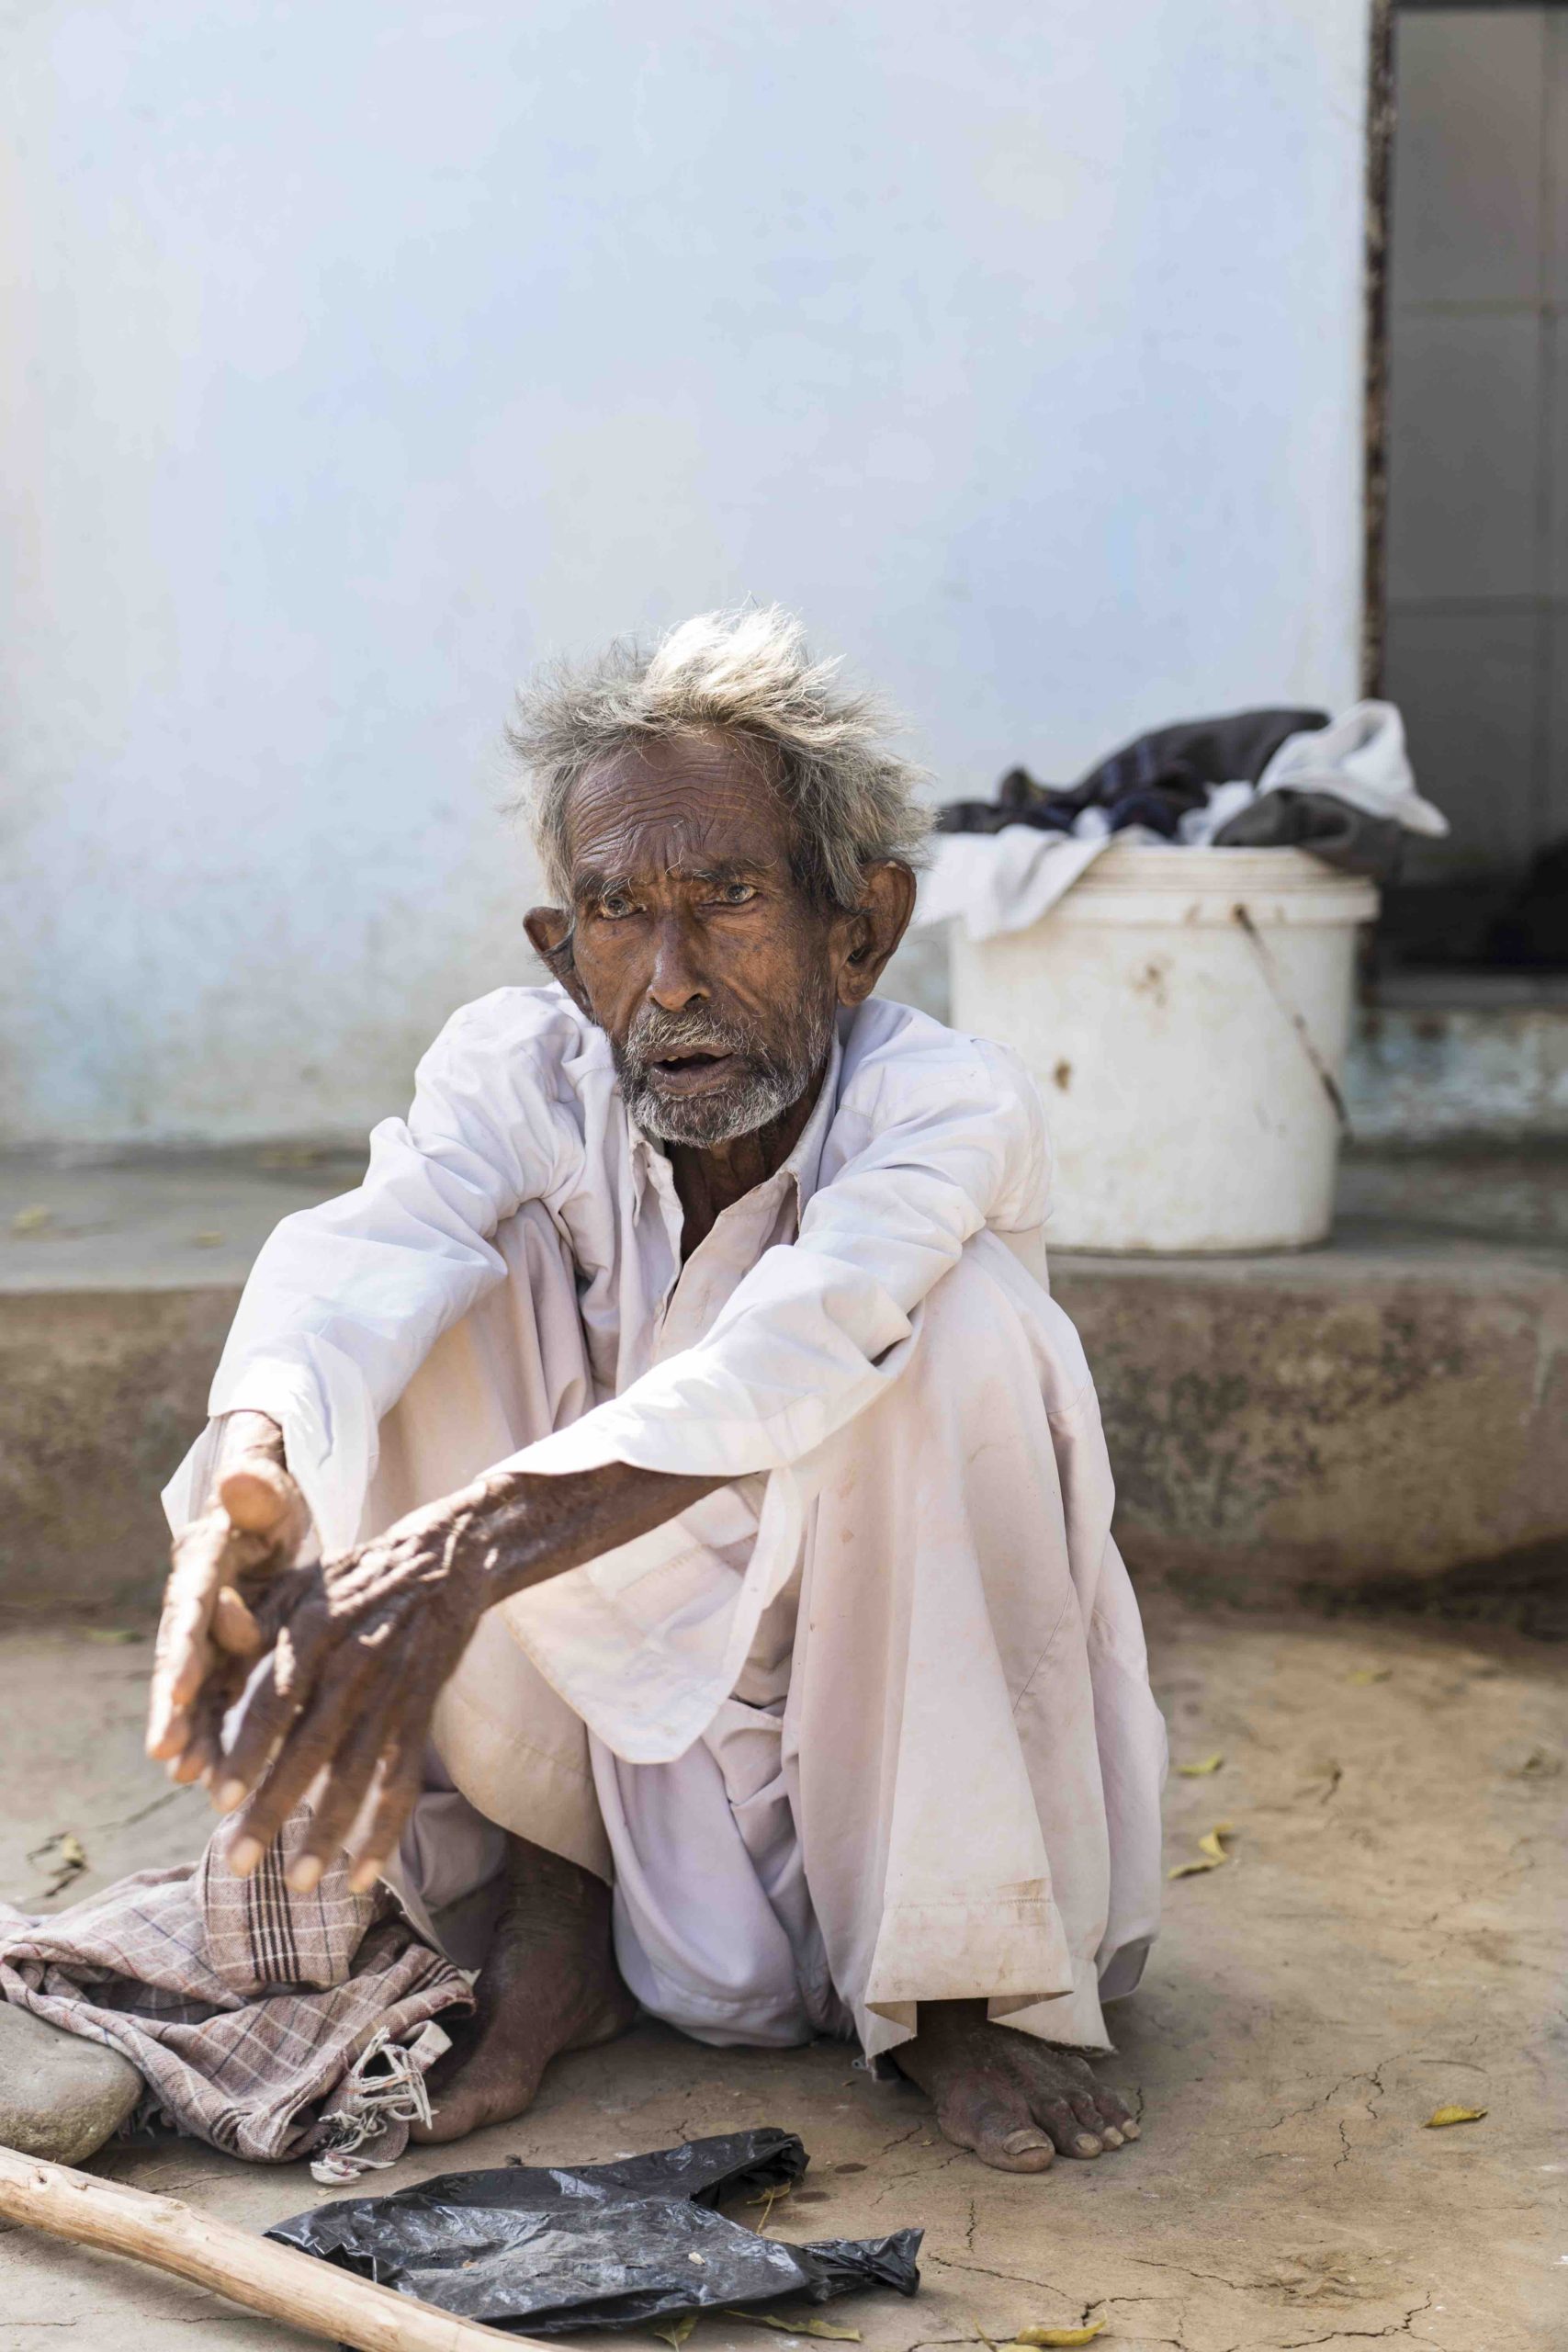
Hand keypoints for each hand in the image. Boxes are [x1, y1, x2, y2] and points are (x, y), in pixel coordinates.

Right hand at [147, 1413, 309, 1786]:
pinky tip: (206, 1773)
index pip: (192, 1602)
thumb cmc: (269, 1499)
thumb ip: (254, 1488)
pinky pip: (212, 1696)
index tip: (179, 1686)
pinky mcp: (220, 1652)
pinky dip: (210, 1731)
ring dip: (189, 1729)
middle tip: (167, 1750)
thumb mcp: (267, 1489)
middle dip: (173, 1705)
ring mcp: (205, 1630)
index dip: (184, 1645)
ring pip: (192, 1684)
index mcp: (203, 1557)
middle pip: (181, 1654)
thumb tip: (239, 1475)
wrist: (266, 1514)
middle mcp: (195, 1598)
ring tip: (186, 1775)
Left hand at [204, 1456, 720, 1896]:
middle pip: (312, 1747)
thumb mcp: (297, 1585)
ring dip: (328, 1832)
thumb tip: (198, 1685)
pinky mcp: (423, 1709)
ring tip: (299, 1884)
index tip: (217, 1800)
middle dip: (274, 1809)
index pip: (275, 1698)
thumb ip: (250, 1630)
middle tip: (238, 1862)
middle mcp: (356, 1661)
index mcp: (315, 1628)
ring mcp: (395, 1688)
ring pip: (359, 1773)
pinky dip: (385, 1831)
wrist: (445, 1558)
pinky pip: (403, 1779)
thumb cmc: (352, 1578)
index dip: (248, 1751)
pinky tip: (362, 1875)